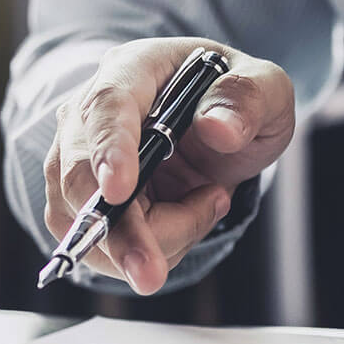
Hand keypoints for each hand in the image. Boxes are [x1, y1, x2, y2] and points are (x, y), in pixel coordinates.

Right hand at [44, 37, 294, 293]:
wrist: (219, 126)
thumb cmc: (234, 101)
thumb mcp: (265, 88)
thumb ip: (248, 99)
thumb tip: (219, 129)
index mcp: (134, 70)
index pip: (108, 105)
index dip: (110, 149)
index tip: (118, 191)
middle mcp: (90, 113)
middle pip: (81, 178)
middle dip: (119, 232)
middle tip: (152, 273)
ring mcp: (78, 160)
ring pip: (87, 222)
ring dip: (153, 240)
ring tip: (208, 201)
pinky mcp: (79, 203)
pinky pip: (100, 246)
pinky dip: (148, 250)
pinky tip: (184, 219)